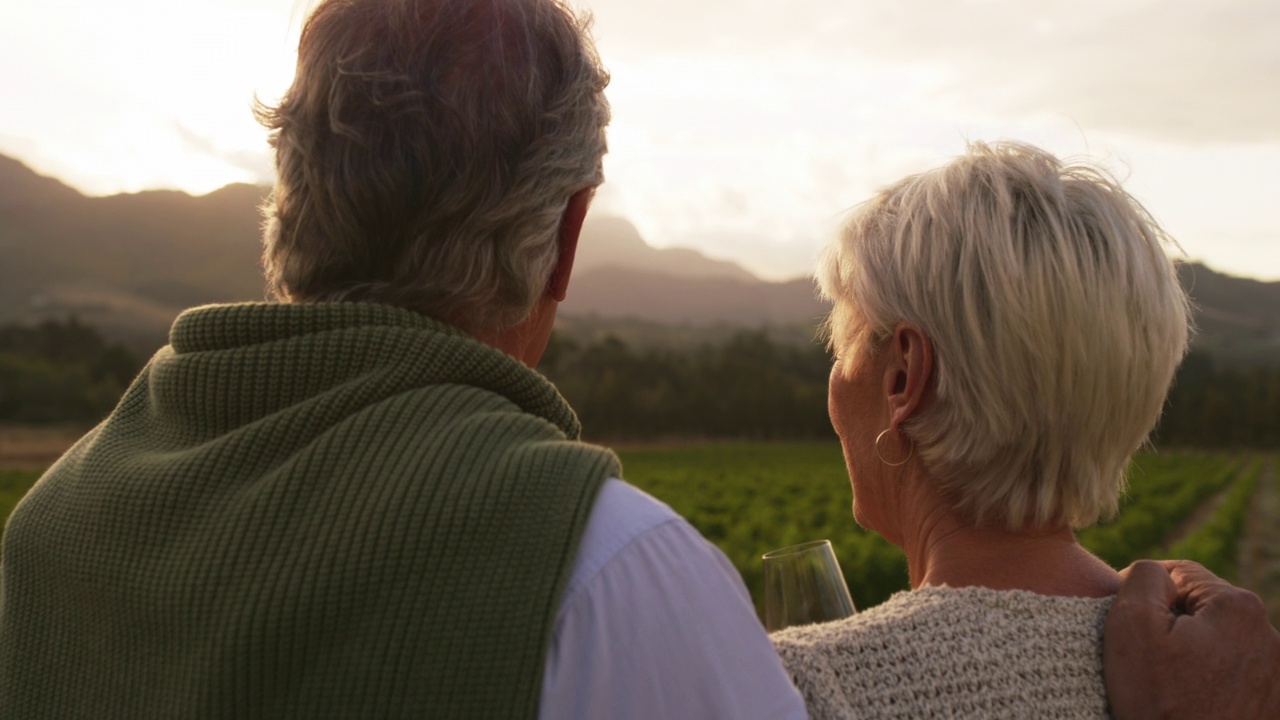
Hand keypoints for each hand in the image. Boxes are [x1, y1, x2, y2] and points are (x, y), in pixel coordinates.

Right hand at [1103, 560, 1279, 719]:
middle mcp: (1269, 634)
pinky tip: (1192, 703)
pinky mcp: (1272, 701)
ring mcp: (1275, 671)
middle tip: (1149, 663)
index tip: (1129, 629)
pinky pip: (1232, 673)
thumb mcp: (1131, 626)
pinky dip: (1210, 682)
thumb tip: (1155, 572)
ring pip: (1217, 642)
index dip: (1144, 594)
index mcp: (1237, 607)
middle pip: (1202, 608)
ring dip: (1193, 655)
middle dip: (1172, 626)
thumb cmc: (1161, 704)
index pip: (1180, 573)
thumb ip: (1143, 577)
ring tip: (1171, 688)